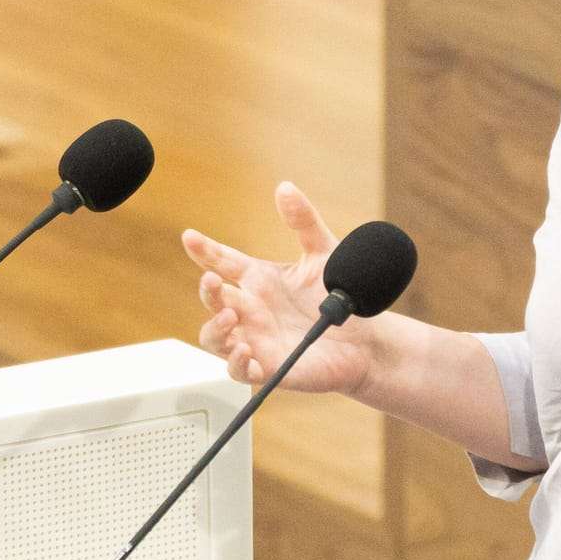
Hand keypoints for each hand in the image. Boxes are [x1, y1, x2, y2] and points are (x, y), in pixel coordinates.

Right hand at [184, 182, 378, 395]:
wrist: (369, 337)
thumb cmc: (342, 295)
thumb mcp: (323, 253)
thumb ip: (303, 222)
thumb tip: (285, 187)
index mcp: (260, 280)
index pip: (222, 262)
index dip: (204, 250)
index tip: (191, 237)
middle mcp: (252, 310)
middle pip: (213, 301)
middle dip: (207, 292)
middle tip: (213, 282)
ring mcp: (257, 340)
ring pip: (215, 339)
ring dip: (215, 329)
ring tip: (230, 318)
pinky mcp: (270, 368)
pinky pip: (240, 371)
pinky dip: (237, 364)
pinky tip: (246, 352)